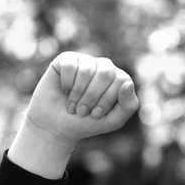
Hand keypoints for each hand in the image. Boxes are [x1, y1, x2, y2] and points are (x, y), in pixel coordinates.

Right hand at [9, 53, 138, 178]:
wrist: (56, 125)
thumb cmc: (87, 122)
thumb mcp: (113, 120)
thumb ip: (128, 105)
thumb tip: (128, 83)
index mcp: (120, 80)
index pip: (121, 81)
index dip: (107, 100)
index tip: (96, 114)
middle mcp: (105, 67)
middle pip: (105, 73)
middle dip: (92, 97)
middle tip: (82, 111)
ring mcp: (86, 61)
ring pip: (86, 70)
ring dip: (77, 93)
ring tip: (73, 105)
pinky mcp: (67, 59)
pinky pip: (69, 66)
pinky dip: (66, 83)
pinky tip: (64, 90)